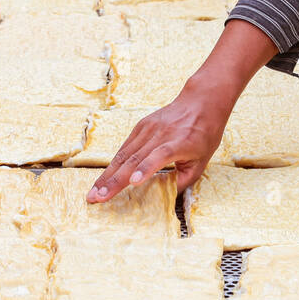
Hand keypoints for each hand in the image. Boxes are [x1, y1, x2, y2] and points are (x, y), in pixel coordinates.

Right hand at [86, 85, 228, 202]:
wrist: (201, 101)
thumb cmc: (205, 134)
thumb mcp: (202, 161)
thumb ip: (183, 181)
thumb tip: (164, 198)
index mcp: (179, 143)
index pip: (159, 156)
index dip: (146, 169)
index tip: (132, 182)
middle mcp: (161, 134)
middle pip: (134, 159)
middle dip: (113, 180)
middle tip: (97, 198)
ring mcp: (148, 128)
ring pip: (124, 154)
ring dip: (107, 175)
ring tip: (93, 192)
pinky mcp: (141, 125)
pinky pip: (125, 147)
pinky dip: (113, 164)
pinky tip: (103, 178)